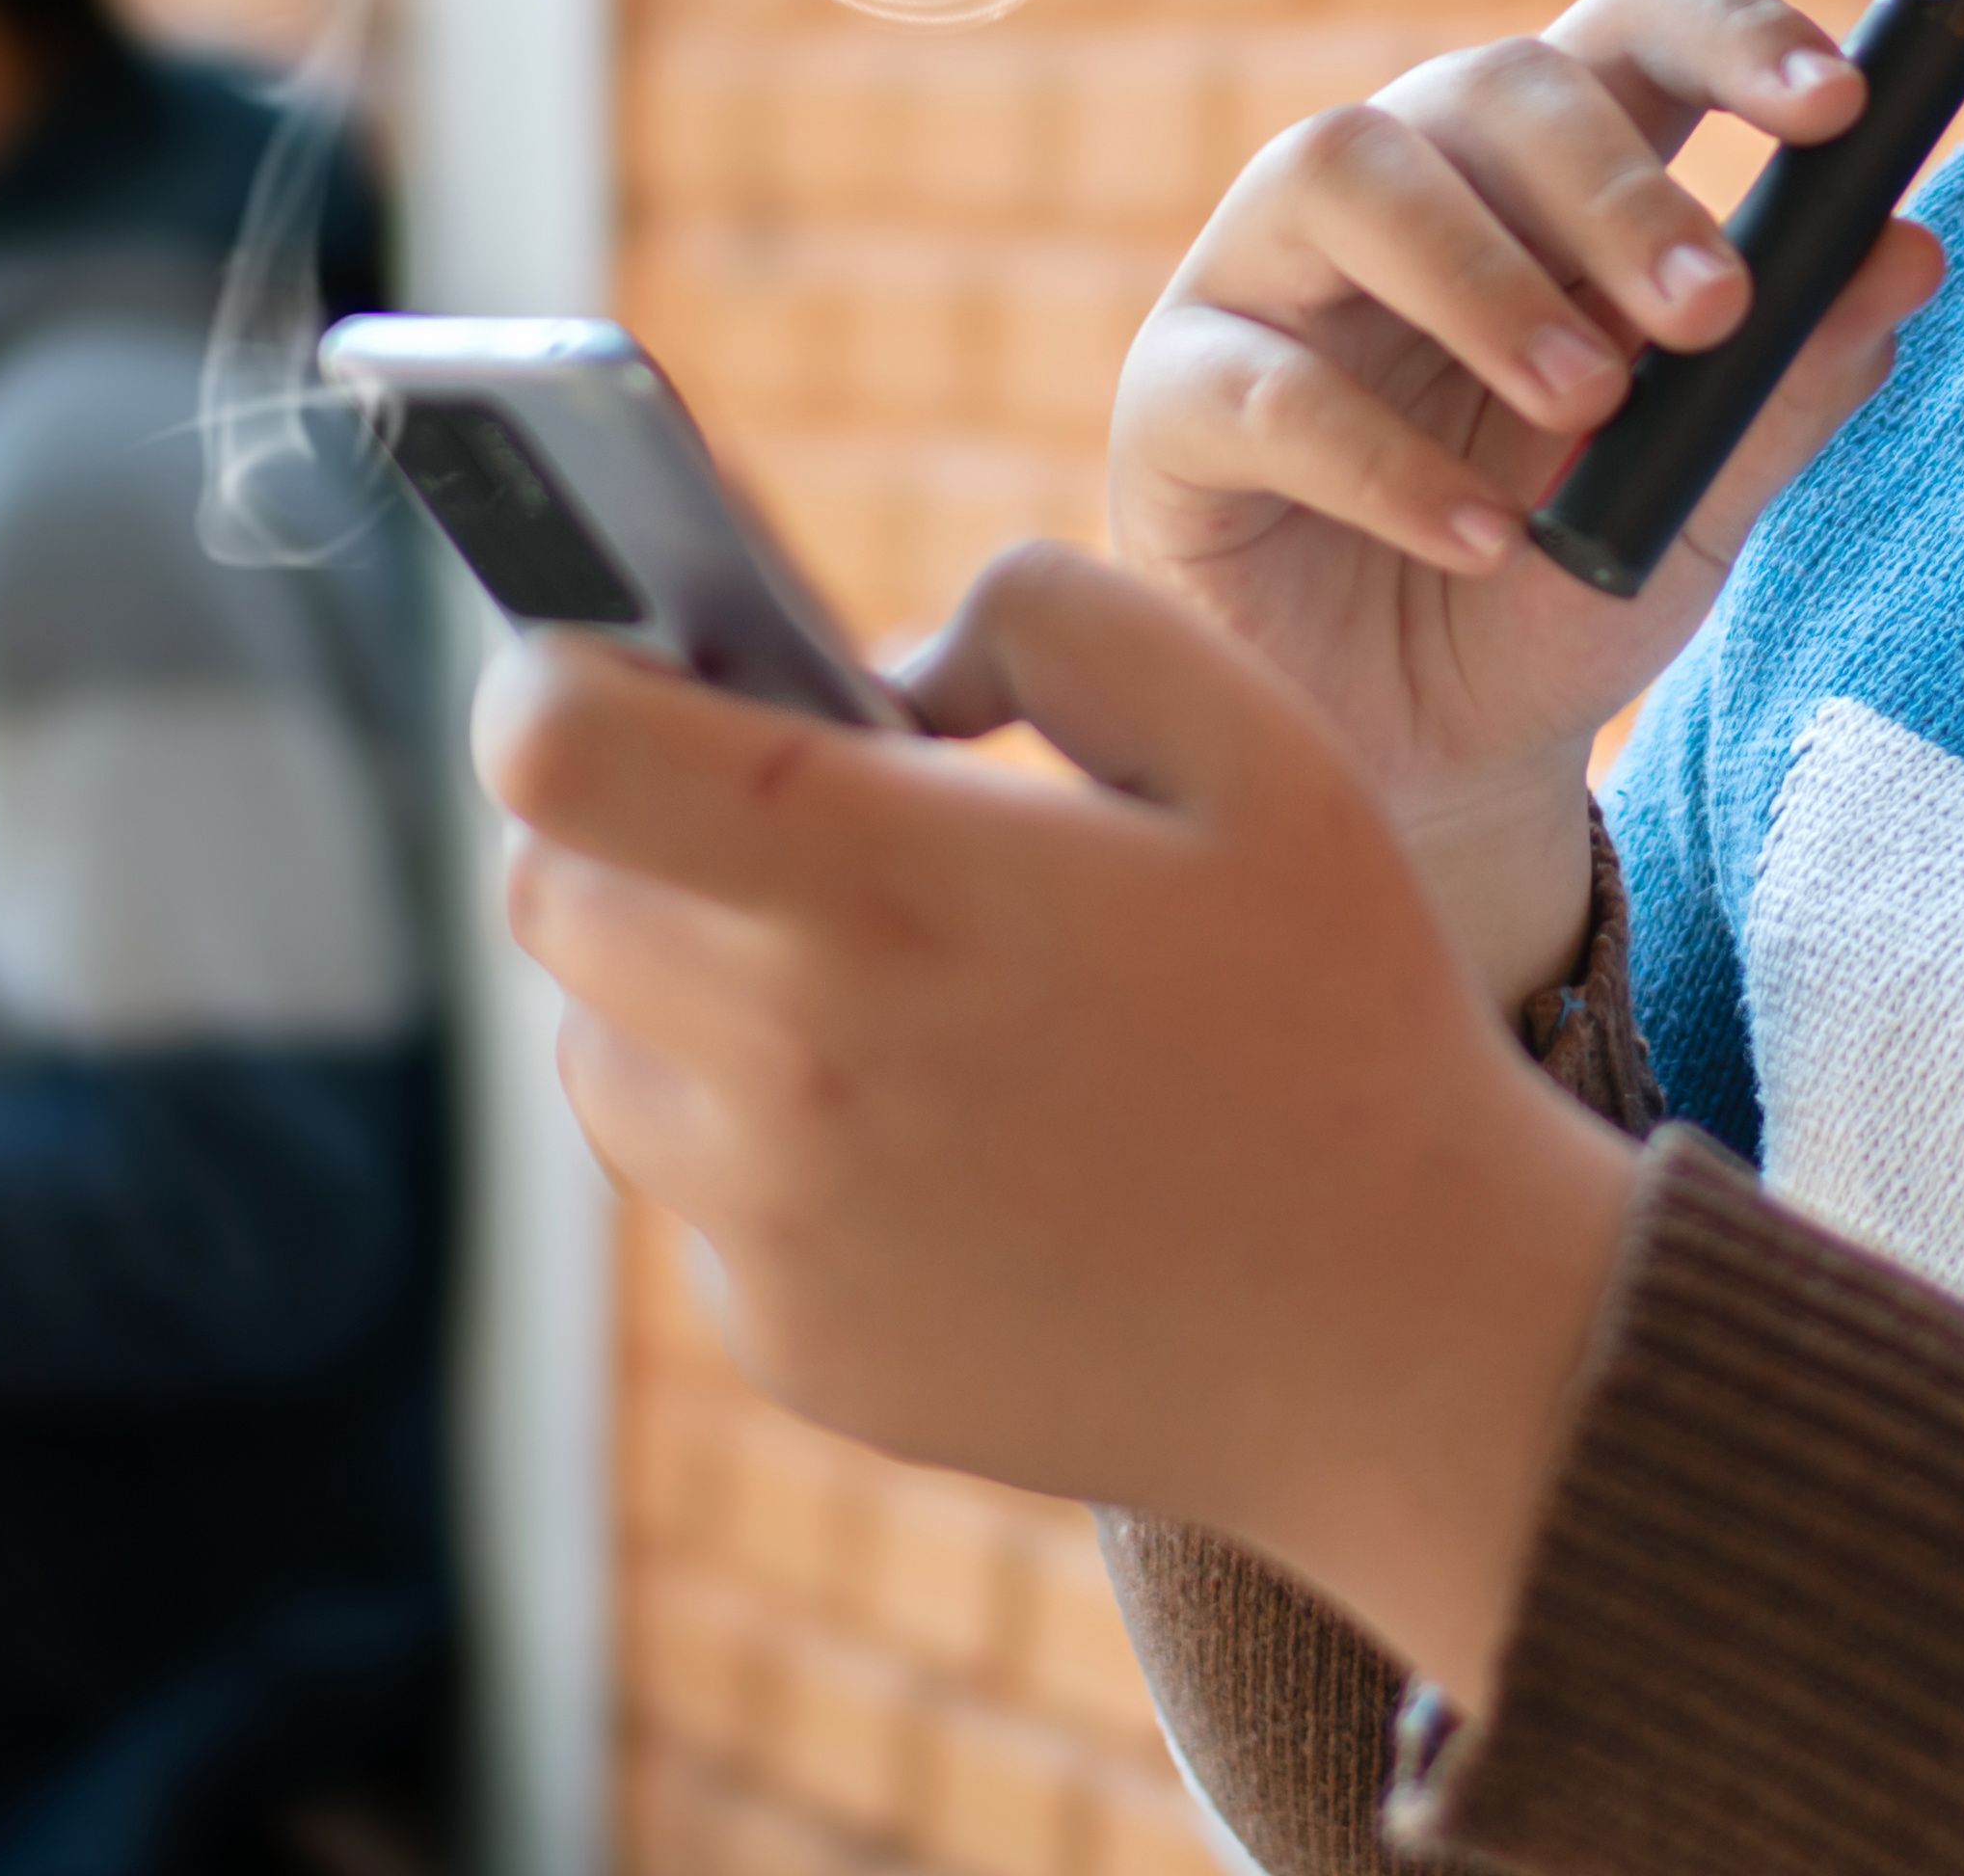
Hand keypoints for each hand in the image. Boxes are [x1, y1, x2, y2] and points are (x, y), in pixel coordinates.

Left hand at [486, 547, 1635, 1705]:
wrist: (1413, 1338)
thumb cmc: (1339, 1008)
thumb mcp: (1256, 740)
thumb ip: (1049, 614)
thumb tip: (866, 649)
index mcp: (891, 889)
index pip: (559, 757)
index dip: (550, 675)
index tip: (610, 659)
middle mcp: (792, 1072)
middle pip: (553, 895)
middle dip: (635, 825)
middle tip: (785, 814)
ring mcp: (779, 1234)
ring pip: (600, 1046)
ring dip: (685, 982)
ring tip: (878, 975)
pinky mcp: (792, 1348)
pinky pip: (695, 1196)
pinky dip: (764, 1139)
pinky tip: (939, 1128)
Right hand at [1113, 0, 1948, 998]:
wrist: (1429, 768)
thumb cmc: (1558, 593)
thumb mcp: (1699, 502)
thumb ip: (1789, 386)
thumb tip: (1909, 255)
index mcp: (1550, 181)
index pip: (1632, 23)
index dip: (1731, 32)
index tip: (1835, 110)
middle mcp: (1404, 190)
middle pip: (1492, 81)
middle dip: (1614, 183)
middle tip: (1709, 309)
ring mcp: (1267, 279)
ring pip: (1342, 168)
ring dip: (1483, 276)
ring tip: (1587, 405)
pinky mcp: (1173, 402)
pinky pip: (1257, 382)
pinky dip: (1379, 457)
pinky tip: (1480, 537)